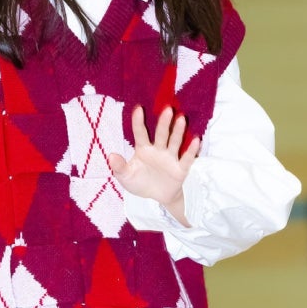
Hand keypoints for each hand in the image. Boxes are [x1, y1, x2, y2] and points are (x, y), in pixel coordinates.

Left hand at [108, 106, 199, 225]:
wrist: (156, 198)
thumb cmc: (139, 182)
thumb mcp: (125, 177)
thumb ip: (119, 167)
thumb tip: (110, 156)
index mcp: (143, 149)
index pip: (140, 133)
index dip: (138, 122)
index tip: (138, 109)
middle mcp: (158, 150)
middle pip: (161, 134)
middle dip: (164, 122)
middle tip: (167, 109)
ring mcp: (170, 158)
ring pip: (174, 142)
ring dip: (178, 131)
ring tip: (181, 119)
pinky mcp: (180, 169)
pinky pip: (186, 159)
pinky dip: (191, 150)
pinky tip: (196, 140)